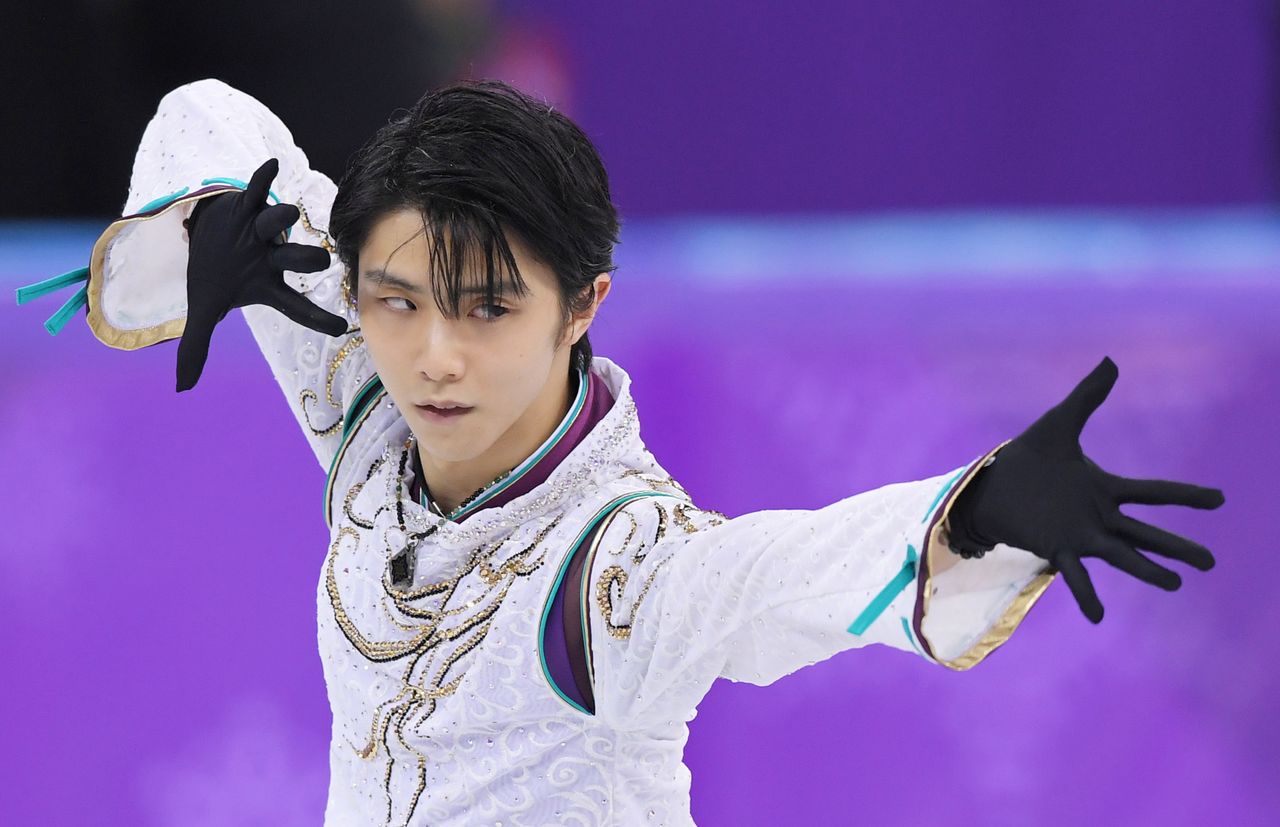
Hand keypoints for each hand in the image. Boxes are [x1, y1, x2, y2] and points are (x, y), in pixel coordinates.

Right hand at [176, 157, 347, 391]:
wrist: (204, 238)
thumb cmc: (216, 275)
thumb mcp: (204, 311)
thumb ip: (196, 347)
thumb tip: (181, 387)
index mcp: (268, 285)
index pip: (298, 307)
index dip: (318, 318)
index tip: (342, 329)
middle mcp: (272, 257)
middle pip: (297, 259)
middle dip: (309, 261)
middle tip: (319, 263)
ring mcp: (262, 230)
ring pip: (279, 222)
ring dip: (282, 218)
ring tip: (289, 215)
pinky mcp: (246, 204)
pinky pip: (258, 189)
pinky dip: (263, 178)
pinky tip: (271, 166)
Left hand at [946, 356, 1223, 622]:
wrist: (993, 484)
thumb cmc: (1027, 458)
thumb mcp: (1059, 423)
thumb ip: (1087, 397)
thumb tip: (1111, 362)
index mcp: (1104, 488)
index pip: (1152, 492)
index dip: (1185, 495)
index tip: (1219, 499)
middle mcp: (1099, 517)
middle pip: (1146, 532)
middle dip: (1177, 545)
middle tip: (1209, 562)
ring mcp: (1081, 536)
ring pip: (1122, 555)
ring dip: (1147, 570)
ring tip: (1174, 584)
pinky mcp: (1057, 548)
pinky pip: (1076, 574)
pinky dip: (1087, 594)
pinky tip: (1099, 616)